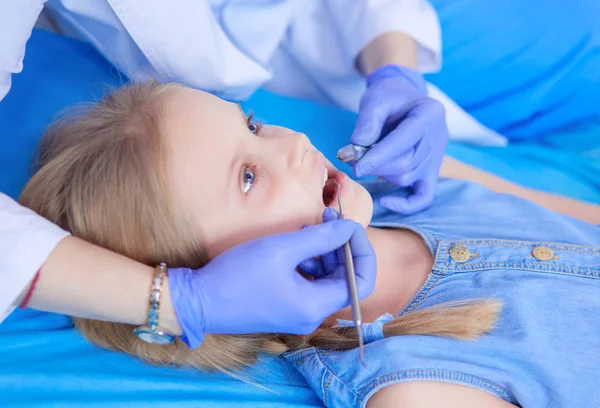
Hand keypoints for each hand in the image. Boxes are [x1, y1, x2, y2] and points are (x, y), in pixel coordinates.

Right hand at [168, 211, 376, 347]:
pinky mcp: (284, 307)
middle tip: (326, 216)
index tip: (348, 226)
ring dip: (322, 251)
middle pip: (344, 278)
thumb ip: (322, 238)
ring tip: (305, 229)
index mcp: (316, 305)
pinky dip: (306, 262)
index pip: (362, 281)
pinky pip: (307, 283)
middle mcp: (311, 314)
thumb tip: (349, 227)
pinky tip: (293, 245)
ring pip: (325, 279)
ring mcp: (297, 312)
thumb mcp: (282, 249)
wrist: (198, 301)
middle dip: (340, 246)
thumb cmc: (238, 275)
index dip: (362, 251)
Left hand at [351, 65, 448, 213]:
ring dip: (382, 173)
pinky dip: (406, 204)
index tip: (356, 166)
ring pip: (408, 177)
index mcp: (429, 113)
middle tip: (353, 158)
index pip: (404, 141)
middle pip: (406, 163)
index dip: (378, 156)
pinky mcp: (431, 171)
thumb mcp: (374, 100)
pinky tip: (386, 201)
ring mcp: (437, 156)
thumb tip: (356, 150)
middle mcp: (439, 136)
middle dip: (376, 165)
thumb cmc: (388, 97)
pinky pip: (424, 195)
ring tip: (365, 160)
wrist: (402, 97)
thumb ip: (366, 123)